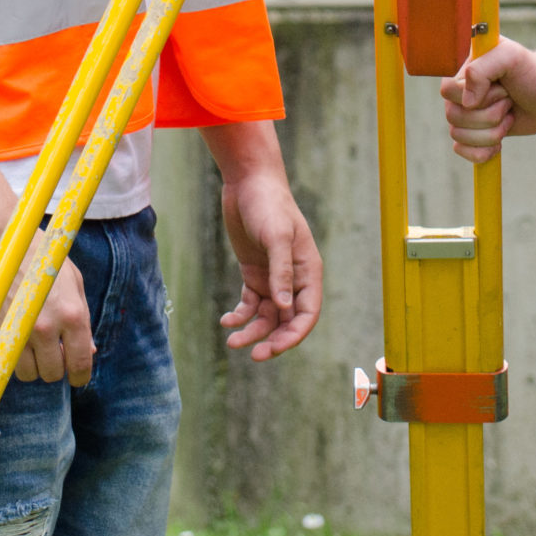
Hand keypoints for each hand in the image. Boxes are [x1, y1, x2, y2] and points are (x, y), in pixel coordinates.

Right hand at [0, 228, 95, 386]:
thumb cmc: (38, 253)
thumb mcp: (71, 280)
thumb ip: (81, 317)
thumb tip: (88, 351)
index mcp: (72, 314)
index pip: (80, 364)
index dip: (79, 376)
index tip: (76, 377)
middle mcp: (46, 327)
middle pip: (52, 374)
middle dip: (54, 367)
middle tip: (51, 351)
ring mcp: (17, 331)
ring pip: (28, 374)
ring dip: (31, 364)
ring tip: (30, 343)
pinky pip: (4, 361)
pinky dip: (10, 355)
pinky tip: (12, 334)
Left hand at [217, 170, 321, 360]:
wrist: (248, 182)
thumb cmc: (268, 204)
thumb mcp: (276, 236)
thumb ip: (281, 272)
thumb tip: (283, 307)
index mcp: (308, 271)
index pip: (307, 314)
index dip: (293, 335)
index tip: (273, 348)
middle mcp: (293, 278)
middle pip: (287, 320)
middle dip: (272, 339)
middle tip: (253, 354)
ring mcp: (273, 277)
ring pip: (266, 316)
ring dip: (252, 330)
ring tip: (231, 339)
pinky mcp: (254, 273)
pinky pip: (249, 304)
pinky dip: (240, 315)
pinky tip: (227, 320)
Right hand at [441, 38, 535, 163]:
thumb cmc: (533, 72)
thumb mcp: (510, 57)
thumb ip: (481, 70)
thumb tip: (467, 103)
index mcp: (463, 71)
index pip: (448, 91)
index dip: (477, 96)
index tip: (502, 88)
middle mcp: (461, 93)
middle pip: (453, 117)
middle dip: (489, 116)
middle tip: (509, 103)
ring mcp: (467, 114)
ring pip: (458, 136)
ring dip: (491, 132)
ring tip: (509, 117)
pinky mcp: (476, 134)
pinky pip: (462, 151)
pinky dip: (483, 151)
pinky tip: (499, 142)